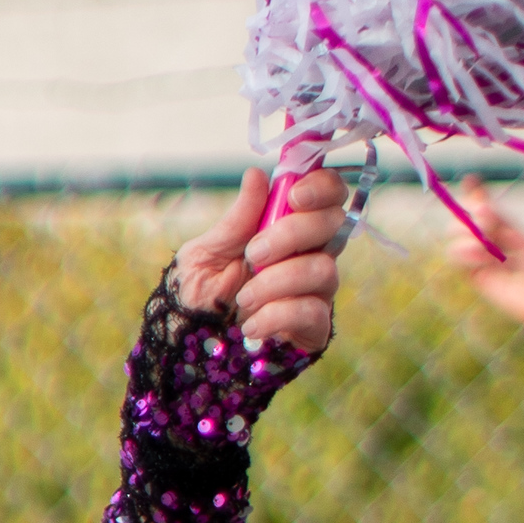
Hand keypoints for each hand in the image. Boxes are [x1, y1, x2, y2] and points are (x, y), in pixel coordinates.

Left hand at [172, 165, 348, 358]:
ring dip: (277, 281)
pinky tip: (251, 325)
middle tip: (253, 255)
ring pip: (324, 270)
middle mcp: (311, 254)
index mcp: (288, 227)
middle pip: (334, 224)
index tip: (293, 196)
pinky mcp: (315, 327)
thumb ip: (237, 219)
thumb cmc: (198, 296)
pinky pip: (313, 312)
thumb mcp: (206, 253)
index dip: (321, 187)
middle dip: (291, 234)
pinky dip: (278, 316)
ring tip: (243, 299)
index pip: (329, 193)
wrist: (189, 347)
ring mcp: (316, 291)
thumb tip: (257, 175)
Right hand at [443, 179, 523, 332]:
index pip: (479, 204)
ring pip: (454, 237)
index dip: (473, 192)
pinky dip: (467, 254)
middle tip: (487, 224)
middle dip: (468, 217)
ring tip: (486, 247)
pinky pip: (456, 257)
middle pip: (462, 219)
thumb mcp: (518, 234)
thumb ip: (497, 220)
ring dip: (467, 236)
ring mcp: (477, 256)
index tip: (470, 180)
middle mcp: (486, 238)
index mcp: (500, 225)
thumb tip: (479, 206)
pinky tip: (485, 259)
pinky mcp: (472, 274)